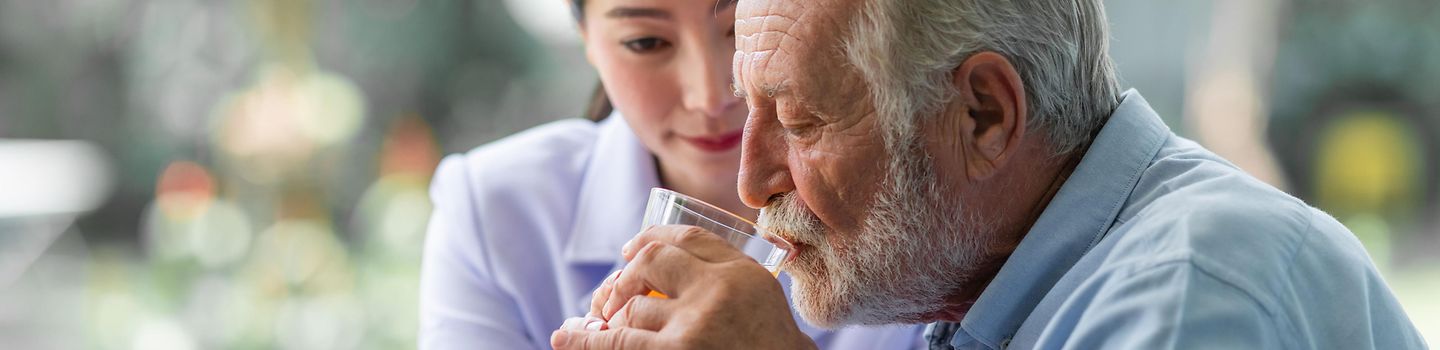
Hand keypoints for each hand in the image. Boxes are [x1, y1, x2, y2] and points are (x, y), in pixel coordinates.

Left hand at [551, 225, 815, 349]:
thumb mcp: (766, 310)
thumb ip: (729, 286)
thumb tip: (661, 274)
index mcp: (746, 274)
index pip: (690, 238)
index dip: (653, 238)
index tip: (633, 248)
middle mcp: (719, 290)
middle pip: (653, 260)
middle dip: (624, 275)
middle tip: (611, 294)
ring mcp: (694, 325)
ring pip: (634, 308)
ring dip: (616, 322)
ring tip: (608, 330)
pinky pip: (616, 341)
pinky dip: (584, 339)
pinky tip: (566, 337)